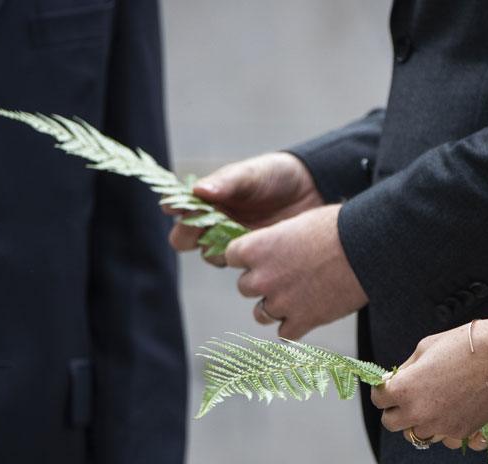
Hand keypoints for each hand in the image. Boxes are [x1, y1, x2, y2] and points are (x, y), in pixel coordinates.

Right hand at [166, 152, 322, 264]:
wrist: (314, 190)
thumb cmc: (277, 175)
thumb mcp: (252, 173)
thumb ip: (227, 182)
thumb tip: (199, 190)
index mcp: (208, 198)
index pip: (179, 206)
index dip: (174, 207)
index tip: (174, 206)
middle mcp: (214, 222)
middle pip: (184, 239)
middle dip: (187, 235)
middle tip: (201, 227)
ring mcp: (232, 242)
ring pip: (210, 256)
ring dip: (217, 249)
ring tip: (234, 236)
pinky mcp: (252, 257)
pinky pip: (238, 266)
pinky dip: (241, 261)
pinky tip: (255, 250)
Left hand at [224, 204, 367, 338]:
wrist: (368, 248)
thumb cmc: (337, 227)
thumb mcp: (298, 223)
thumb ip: (277, 239)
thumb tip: (275, 248)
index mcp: (256, 248)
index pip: (231, 257)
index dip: (247, 257)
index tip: (263, 255)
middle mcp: (262, 278)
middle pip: (245, 287)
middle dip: (263, 282)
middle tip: (288, 275)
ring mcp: (281, 303)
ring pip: (261, 314)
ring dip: (275, 306)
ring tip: (300, 295)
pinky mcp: (302, 322)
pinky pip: (285, 333)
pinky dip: (295, 325)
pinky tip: (310, 312)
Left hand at [372, 304, 487, 440]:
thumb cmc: (464, 345)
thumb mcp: (425, 348)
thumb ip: (406, 369)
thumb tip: (395, 380)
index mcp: (404, 390)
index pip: (379, 399)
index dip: (385, 390)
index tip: (392, 385)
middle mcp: (418, 413)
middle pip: (392, 423)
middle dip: (397, 410)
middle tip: (408, 398)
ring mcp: (440, 426)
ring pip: (418, 433)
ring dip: (421, 420)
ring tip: (435, 402)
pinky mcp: (462, 433)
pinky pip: (444, 438)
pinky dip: (445, 427)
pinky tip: (453, 411)